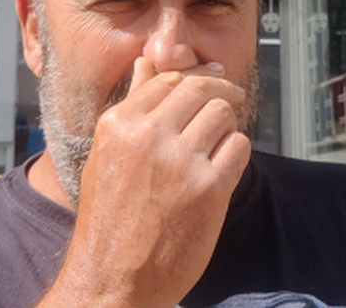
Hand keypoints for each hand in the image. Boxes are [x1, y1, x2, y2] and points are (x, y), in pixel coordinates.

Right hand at [39, 57, 250, 307]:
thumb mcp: (107, 156)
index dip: (195, 78)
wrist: (112, 279)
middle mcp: (147, 136)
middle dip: (220, 92)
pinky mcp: (208, 189)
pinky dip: (236, 152)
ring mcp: (179, 162)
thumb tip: (145, 65)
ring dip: (227, 125)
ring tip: (220, 142)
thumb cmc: (108, 221)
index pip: (168, 80)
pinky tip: (224, 167)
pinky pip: (239, 147)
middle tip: (233, 97)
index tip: (212, 80)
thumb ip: (132, 108)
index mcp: (118, 125)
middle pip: (200, 90)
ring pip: (222, 115)